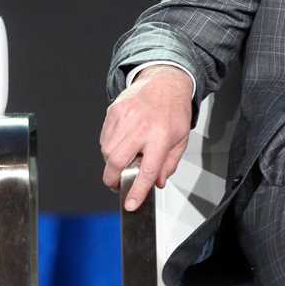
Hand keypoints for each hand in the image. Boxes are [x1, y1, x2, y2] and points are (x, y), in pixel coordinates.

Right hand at [100, 65, 193, 211]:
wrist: (164, 81)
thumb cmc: (174, 111)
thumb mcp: (180, 140)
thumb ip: (169, 164)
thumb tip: (156, 183)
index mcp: (160, 136)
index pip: (146, 170)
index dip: (137, 191)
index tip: (130, 204)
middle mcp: (140, 127)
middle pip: (116, 161)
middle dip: (113, 179)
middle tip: (117, 185)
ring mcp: (124, 117)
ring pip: (107, 150)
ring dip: (111, 163)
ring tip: (123, 161)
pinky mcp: (113, 111)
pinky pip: (104, 137)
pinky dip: (108, 147)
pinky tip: (120, 145)